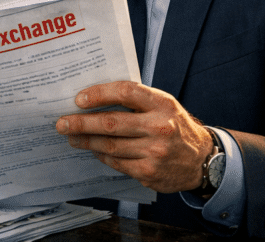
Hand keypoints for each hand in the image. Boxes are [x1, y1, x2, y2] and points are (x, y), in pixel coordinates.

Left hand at [55, 81, 212, 192]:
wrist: (202, 160)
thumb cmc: (174, 126)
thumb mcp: (163, 105)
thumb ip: (136, 99)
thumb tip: (94, 97)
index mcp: (162, 104)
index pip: (125, 92)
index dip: (98, 94)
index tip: (78, 99)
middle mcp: (160, 127)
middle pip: (111, 123)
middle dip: (80, 123)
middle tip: (61, 123)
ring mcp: (155, 152)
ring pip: (109, 145)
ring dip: (85, 141)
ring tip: (71, 137)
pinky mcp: (149, 172)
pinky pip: (116, 162)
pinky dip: (102, 155)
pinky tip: (93, 150)